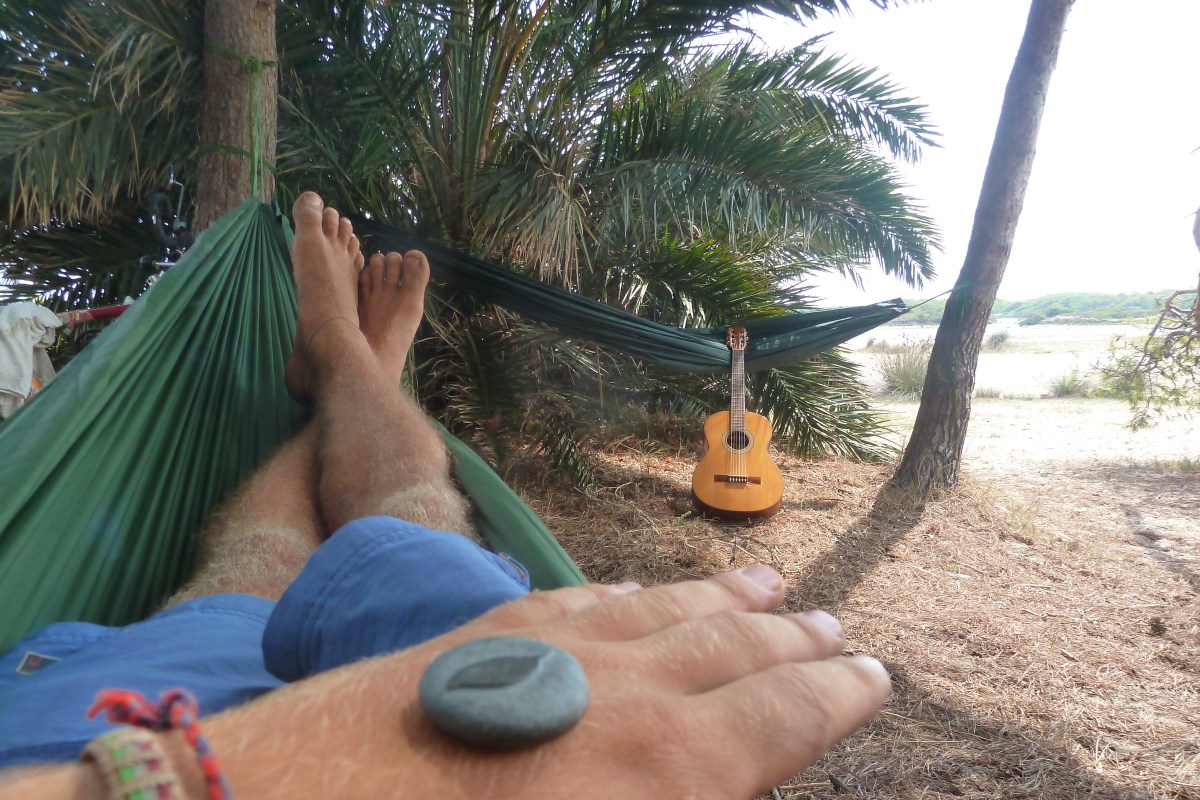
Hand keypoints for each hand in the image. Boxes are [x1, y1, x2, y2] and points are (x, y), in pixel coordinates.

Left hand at [186, 565, 889, 798]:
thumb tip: (714, 791)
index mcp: (670, 769)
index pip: (785, 716)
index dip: (837, 695)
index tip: (875, 673)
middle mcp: (629, 690)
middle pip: (738, 650)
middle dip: (794, 642)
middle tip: (835, 625)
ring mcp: (555, 648)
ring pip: (666, 610)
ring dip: (724, 601)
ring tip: (768, 586)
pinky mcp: (487, 633)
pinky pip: (583, 598)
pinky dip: (629, 591)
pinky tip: (640, 587)